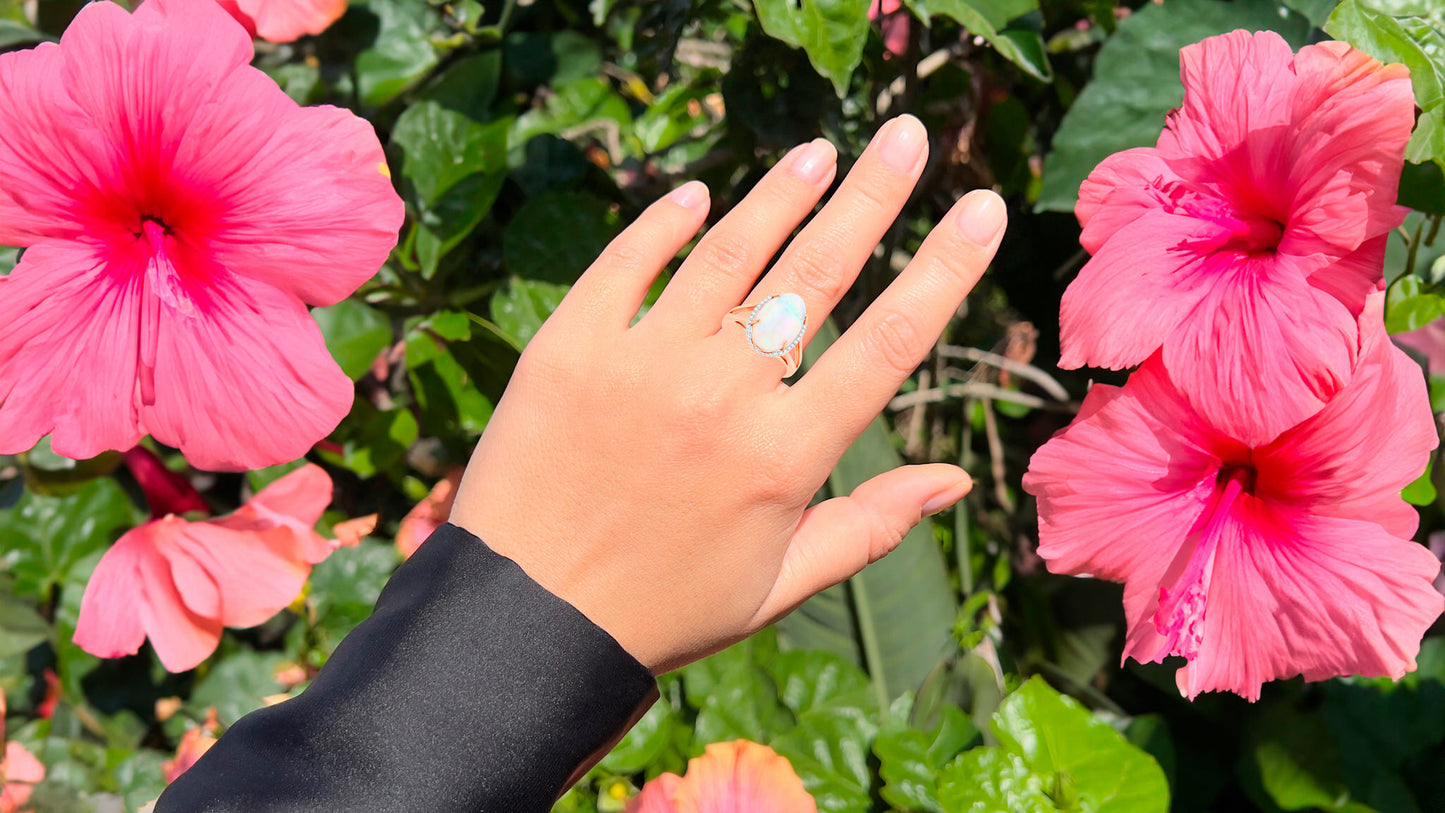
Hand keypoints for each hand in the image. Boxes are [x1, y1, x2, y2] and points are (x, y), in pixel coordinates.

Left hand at [449, 115, 1006, 673]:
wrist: (526, 620)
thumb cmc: (665, 609)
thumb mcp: (780, 584)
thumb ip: (870, 525)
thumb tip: (955, 481)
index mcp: (784, 457)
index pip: (887, 343)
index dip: (942, 268)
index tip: (982, 207)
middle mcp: (720, 397)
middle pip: (816, 275)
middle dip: (873, 196)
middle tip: (908, 136)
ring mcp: (640, 364)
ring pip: (729, 255)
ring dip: (780, 194)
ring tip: (822, 151)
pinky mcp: (568, 348)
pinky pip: (626, 265)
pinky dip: (664, 225)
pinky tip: (698, 194)